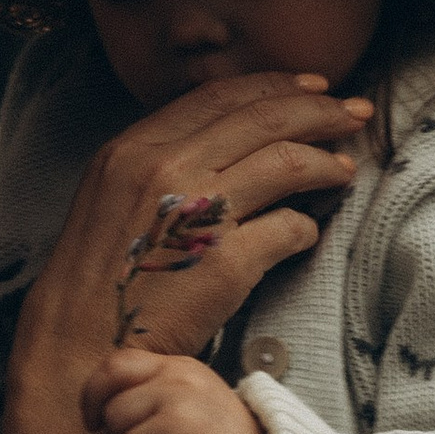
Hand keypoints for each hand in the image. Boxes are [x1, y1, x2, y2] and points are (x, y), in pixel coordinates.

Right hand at [12, 76, 367, 393]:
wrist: (80, 348)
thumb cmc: (101, 280)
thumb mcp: (112, 198)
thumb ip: (160, 163)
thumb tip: (227, 142)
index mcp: (135, 147)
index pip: (220, 96)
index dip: (275, 85)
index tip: (313, 86)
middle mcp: (165, 168)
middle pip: (263, 118)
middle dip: (320, 110)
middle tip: (355, 113)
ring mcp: (198, 214)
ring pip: (286, 162)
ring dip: (326, 162)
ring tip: (346, 168)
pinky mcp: (227, 264)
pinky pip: (289, 229)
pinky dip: (307, 229)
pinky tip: (309, 234)